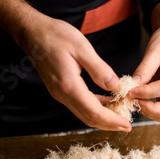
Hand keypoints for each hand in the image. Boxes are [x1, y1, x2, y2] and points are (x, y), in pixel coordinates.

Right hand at [0, 0, 131, 131]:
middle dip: (109, 124)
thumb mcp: (81, 48)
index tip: (127, 125)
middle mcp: (62, 94)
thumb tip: (115, 86)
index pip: (93, 112)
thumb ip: (99, 69)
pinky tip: (106, 103)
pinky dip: (94, 107)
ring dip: (102, 118)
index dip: (112, 121)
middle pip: (89, 118)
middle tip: (127, 126)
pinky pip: (79, 104)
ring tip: (120, 117)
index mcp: (69, 86)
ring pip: (84, 113)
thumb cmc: (55, 35)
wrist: (32, 32)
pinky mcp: (60, 89)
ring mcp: (60, 93)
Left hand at [129, 0, 159, 124]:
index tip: (130, 92)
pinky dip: (154, 112)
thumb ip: (145, 67)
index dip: (147, 93)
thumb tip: (133, 85)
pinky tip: (142, 101)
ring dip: (153, 114)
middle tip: (134, 101)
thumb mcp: (156, 48)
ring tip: (137, 101)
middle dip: (151, 110)